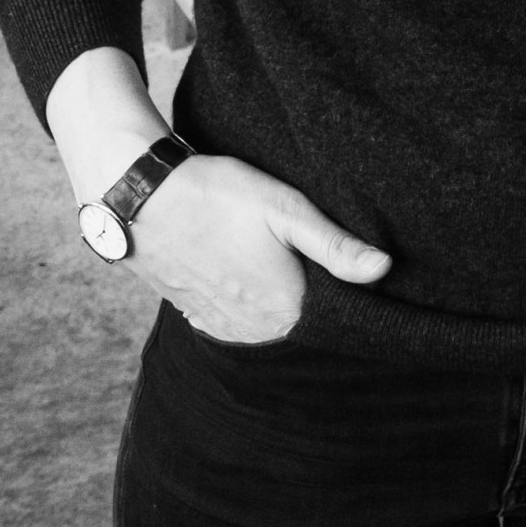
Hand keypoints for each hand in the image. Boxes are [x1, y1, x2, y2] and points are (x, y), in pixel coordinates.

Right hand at [130, 154, 391, 343]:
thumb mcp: (286, 209)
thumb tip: (384, 269)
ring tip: (275, 259)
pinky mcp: (197, 316)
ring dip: (277, 300)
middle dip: (312, 294)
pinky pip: (237, 321)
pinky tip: (248, 272)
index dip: (344, 291)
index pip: (333, 315)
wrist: (141, 197)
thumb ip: (335, 245)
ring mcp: (222, 326)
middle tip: (306, 253)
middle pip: (300, 320)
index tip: (346, 266)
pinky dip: (248, 303)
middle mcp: (254, 330)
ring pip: (268, 322)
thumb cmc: (218, 196)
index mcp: (284, 310)